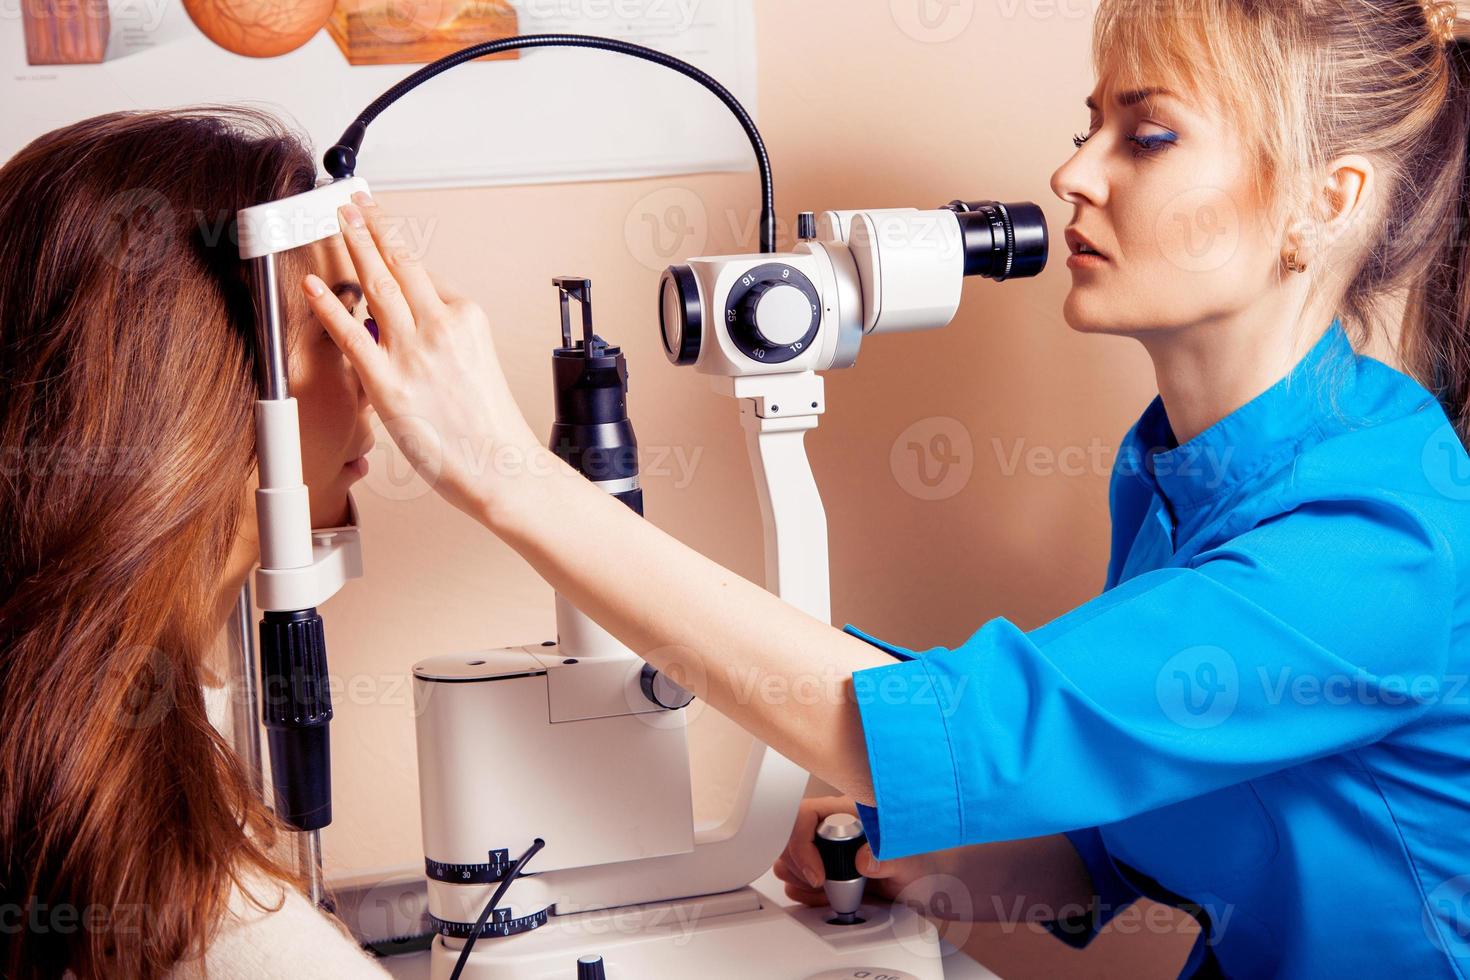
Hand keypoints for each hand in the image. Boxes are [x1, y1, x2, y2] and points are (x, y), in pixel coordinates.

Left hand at [302, 191, 545, 520]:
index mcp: (468, 318)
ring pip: (377, 284)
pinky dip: (328, 307)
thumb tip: (407, 322)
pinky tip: (312, 286)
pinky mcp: (389, 385)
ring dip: (354, 244)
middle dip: (374, 225)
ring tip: (338, 220)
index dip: (397, 251)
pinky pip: (351, 336)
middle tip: (354, 202)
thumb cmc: (491, 426)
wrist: (501, 467)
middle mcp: (441, 327)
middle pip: (401, 262)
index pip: (427, 277)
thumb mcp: (479, 362)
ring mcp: (413, 353)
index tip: (383, 230)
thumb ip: (444, 335)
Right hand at [771, 795, 930, 907]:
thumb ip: (890, 857)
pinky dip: (806, 895)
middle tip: (827, 887)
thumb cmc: (922, 866)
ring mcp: (823, 849)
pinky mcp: (820, 870)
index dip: (802, 844)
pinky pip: (794, 880)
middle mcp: (832, 827)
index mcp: (849, 811)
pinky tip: (829, 898)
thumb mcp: (913, 862)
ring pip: (786, 860)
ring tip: (832, 892)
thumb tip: (863, 859)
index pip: (804, 814)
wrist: (926, 889)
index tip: (819, 876)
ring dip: (803, 883)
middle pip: (788, 838)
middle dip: (802, 869)